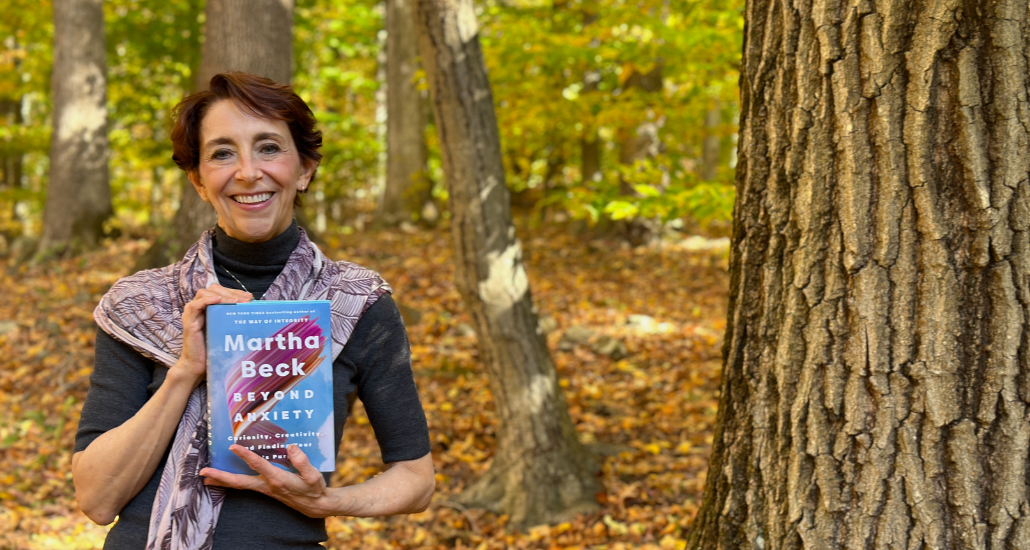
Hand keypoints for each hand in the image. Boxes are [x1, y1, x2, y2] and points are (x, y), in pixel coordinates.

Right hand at [174, 284, 251, 385]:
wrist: (198, 366)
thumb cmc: (214, 348)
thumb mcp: (227, 330)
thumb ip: (234, 319)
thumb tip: (252, 310)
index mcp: (209, 307)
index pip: (221, 291)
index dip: (235, 292)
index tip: (249, 298)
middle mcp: (199, 307)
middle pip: (214, 289)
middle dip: (232, 293)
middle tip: (246, 300)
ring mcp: (192, 314)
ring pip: (204, 294)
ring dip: (222, 296)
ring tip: (237, 302)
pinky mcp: (189, 322)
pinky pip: (195, 306)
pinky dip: (206, 300)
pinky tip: (217, 300)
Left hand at [200, 444, 338, 517]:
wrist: (315, 505)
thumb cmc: (314, 489)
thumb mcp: (313, 476)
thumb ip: (302, 461)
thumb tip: (291, 446)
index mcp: (278, 479)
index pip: (258, 465)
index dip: (246, 455)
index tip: (233, 447)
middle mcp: (267, 485)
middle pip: (239, 481)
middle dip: (221, 476)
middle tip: (203, 473)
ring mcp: (264, 489)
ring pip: (239, 485)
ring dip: (222, 480)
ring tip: (206, 477)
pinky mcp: (265, 489)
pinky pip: (244, 486)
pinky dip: (231, 483)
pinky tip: (223, 480)